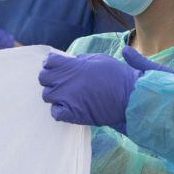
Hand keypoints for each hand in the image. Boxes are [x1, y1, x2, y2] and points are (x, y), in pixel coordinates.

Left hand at [38, 49, 173, 131]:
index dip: (52, 63)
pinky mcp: (73, 114)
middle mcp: (66, 81)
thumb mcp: (100, 59)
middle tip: (61, 81)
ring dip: (55, 95)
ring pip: (47, 95)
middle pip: (43, 78)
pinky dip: (60, 111)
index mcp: (73, 66)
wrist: (130, 97)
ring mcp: (68, 98)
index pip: (49, 61)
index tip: (58, 66)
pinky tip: (69, 108)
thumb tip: (71, 60)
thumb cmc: (119, 76)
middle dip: (51, 78)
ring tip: (67, 96)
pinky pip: (55, 113)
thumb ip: (82, 59)